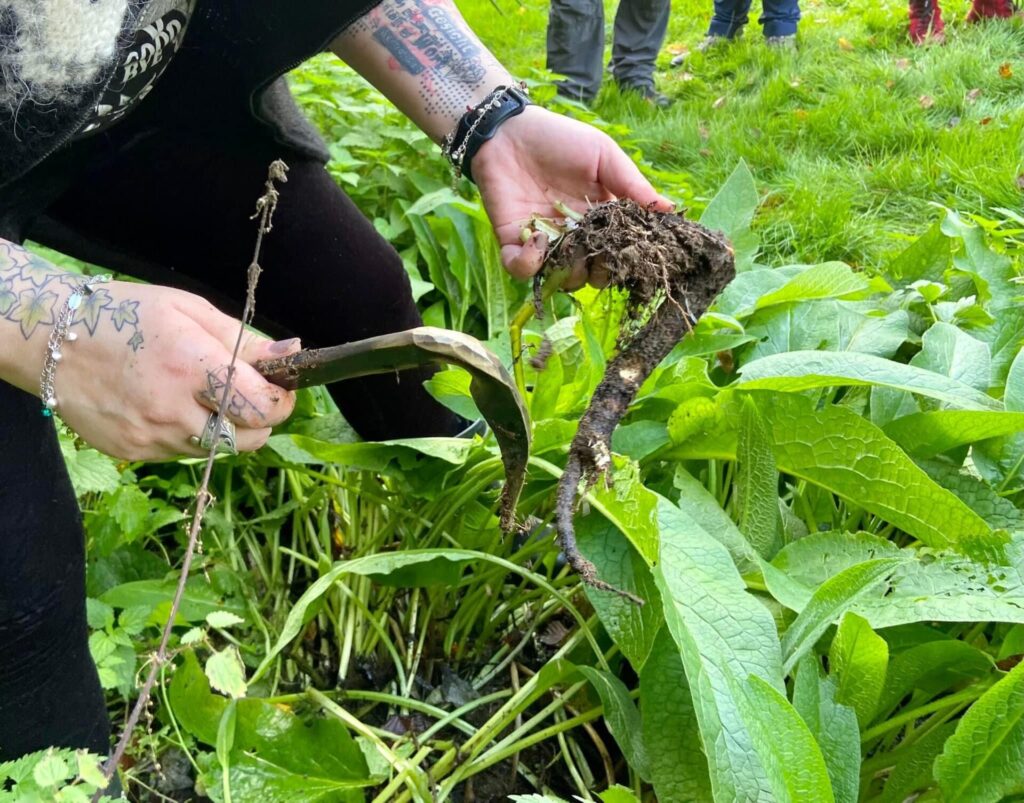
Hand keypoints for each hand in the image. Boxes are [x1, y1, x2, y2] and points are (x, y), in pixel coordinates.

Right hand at [55, 283, 298, 460]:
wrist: (50, 341)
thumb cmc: (125, 315)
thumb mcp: (188, 310)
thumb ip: (243, 340)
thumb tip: (291, 354)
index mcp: (192, 365)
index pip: (262, 405)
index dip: (282, 400)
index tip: (281, 387)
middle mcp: (173, 408)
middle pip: (249, 438)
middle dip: (262, 420)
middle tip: (251, 396)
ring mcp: (152, 435)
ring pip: (218, 450)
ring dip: (226, 429)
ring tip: (205, 397)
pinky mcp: (135, 452)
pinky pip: (183, 453)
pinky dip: (190, 434)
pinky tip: (170, 405)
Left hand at [471, 106, 672, 287]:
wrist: (510, 130)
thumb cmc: (560, 138)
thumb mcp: (604, 156)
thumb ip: (633, 186)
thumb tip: (670, 210)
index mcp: (601, 220)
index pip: (619, 253)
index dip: (626, 260)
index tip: (632, 254)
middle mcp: (575, 237)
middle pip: (592, 274)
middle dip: (599, 272)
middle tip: (599, 255)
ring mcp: (545, 241)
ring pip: (561, 279)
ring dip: (568, 271)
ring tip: (568, 246)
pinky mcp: (513, 242)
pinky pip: (522, 271)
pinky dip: (530, 265)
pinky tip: (538, 240)